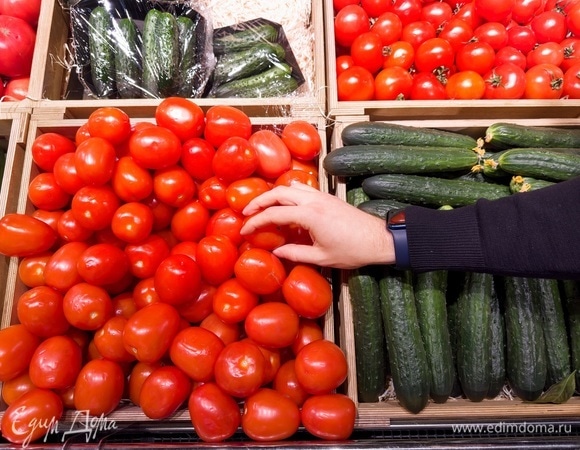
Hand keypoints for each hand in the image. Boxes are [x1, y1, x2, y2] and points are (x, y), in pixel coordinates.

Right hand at [240, 183, 395, 268]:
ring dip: (273, 195)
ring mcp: (321, 196)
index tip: (244, 229)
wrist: (378, 239)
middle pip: (278, 193)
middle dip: (259, 201)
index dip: (256, 221)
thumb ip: (296, 253)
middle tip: (246, 212)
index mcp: (309, 215)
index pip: (274, 214)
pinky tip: (285, 205)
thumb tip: (277, 252)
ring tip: (262, 207)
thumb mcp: (321, 257)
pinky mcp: (327, 197)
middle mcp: (313, 201)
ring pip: (290, 187)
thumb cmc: (352, 251)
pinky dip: (288, 194)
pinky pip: (302, 189)